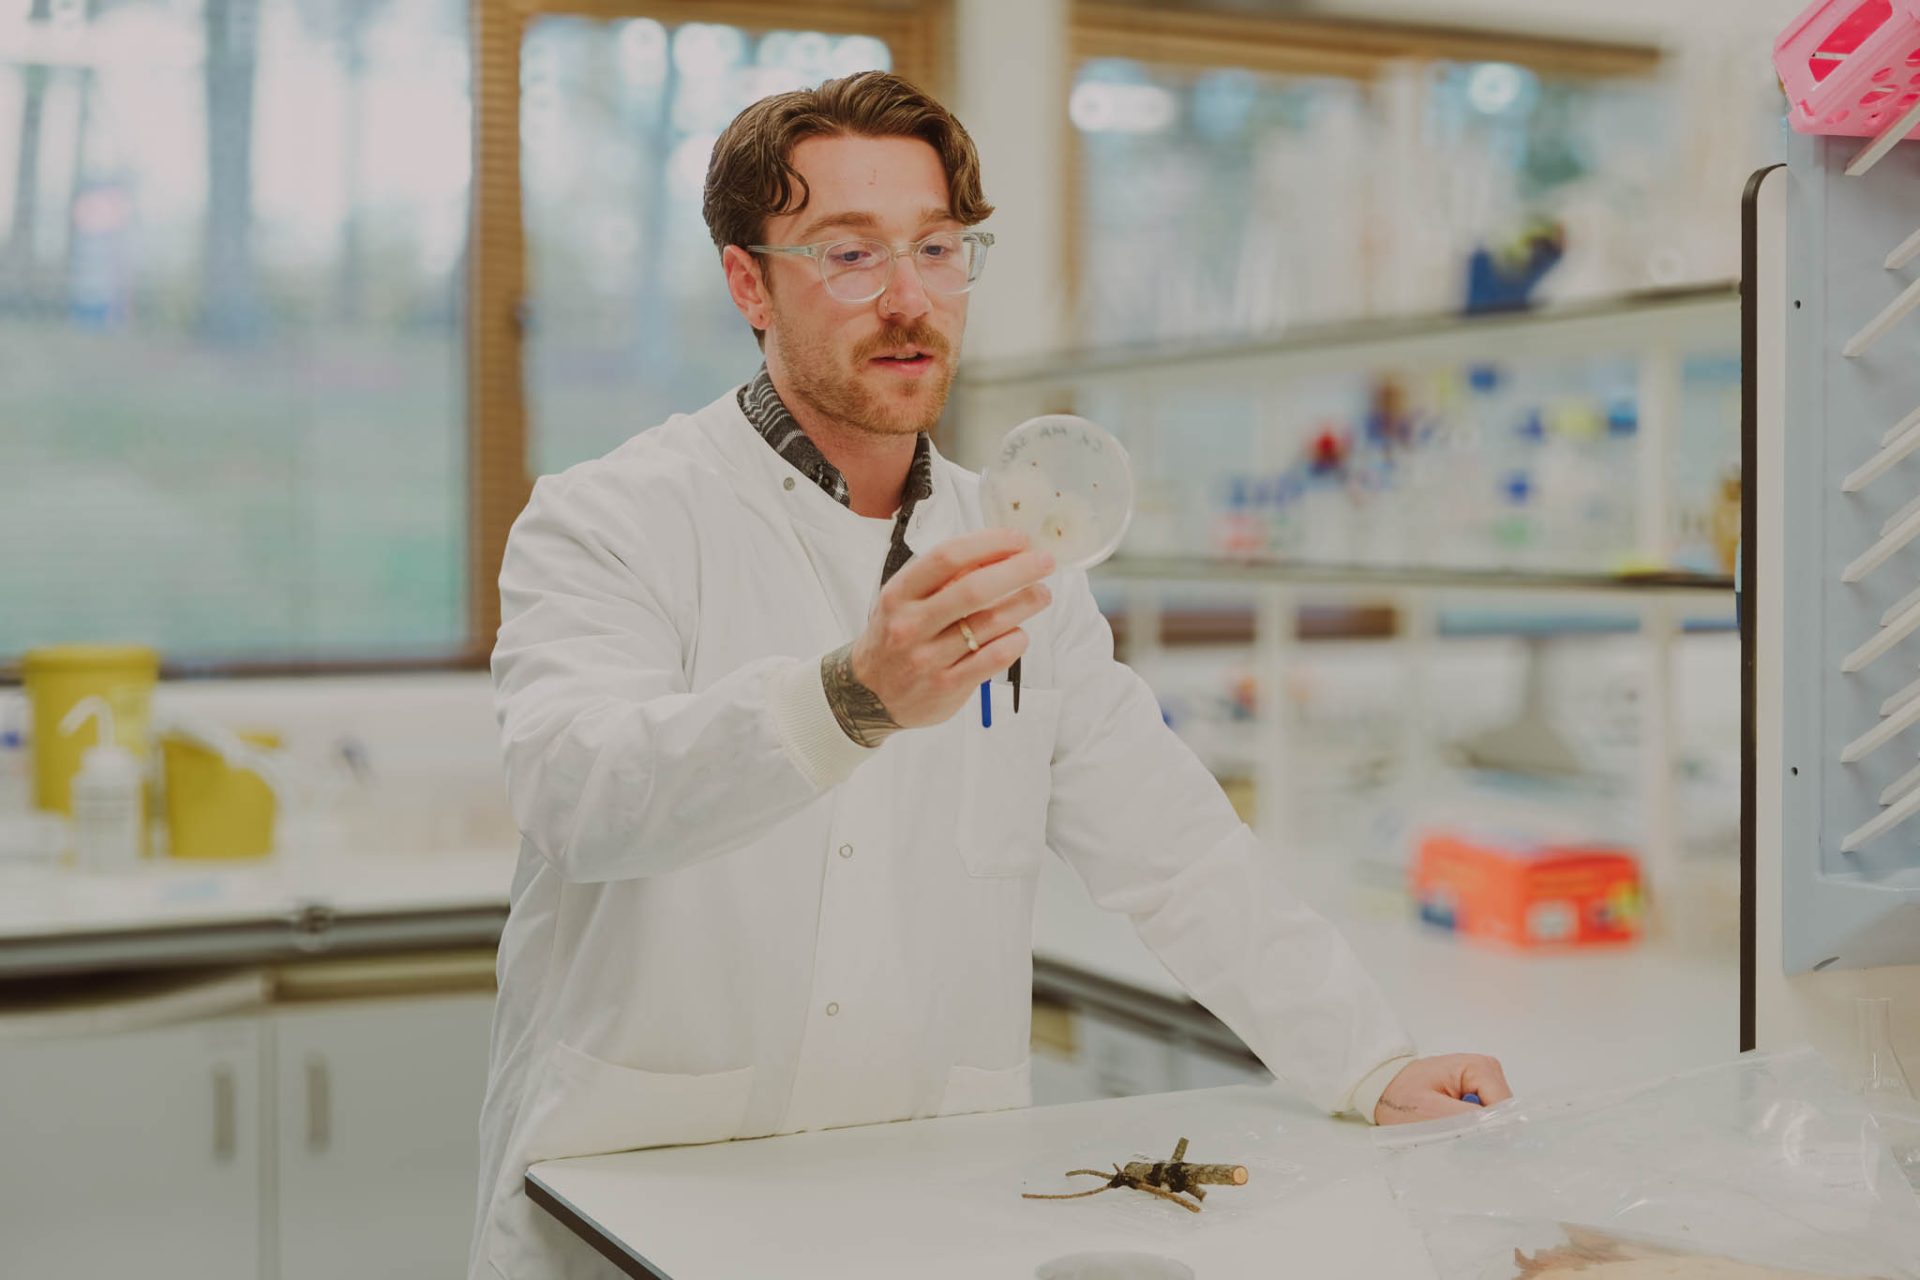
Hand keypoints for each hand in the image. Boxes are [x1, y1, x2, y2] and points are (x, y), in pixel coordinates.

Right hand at [822, 529, 1052, 747]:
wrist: (866, 694)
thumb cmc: (895, 636)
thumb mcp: (905, 600)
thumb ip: (944, 579)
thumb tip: (999, 555)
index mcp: (899, 594)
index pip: (947, 558)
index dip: (988, 543)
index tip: (1018, 539)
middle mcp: (911, 624)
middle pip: (974, 589)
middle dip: (1018, 571)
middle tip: (1045, 562)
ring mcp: (928, 658)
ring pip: (989, 624)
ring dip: (1024, 604)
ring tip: (1041, 594)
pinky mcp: (947, 686)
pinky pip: (992, 658)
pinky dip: (1014, 642)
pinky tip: (1020, 634)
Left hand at [1372, 1054, 1511, 1124]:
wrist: (1386, 1091)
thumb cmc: (1402, 1098)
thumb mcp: (1432, 1112)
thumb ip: (1469, 1121)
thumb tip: (1503, 1132)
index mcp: (1479, 1068)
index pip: (1504, 1109)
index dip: (1490, 1130)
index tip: (1466, 1141)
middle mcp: (1488, 1070)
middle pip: (1503, 1114)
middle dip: (1482, 1130)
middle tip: (1451, 1134)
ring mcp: (1484, 1081)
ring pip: (1496, 1118)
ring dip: (1475, 1130)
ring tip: (1447, 1127)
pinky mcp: (1478, 1092)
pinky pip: (1486, 1118)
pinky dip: (1471, 1127)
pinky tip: (1451, 1125)